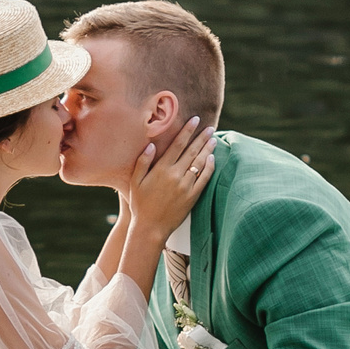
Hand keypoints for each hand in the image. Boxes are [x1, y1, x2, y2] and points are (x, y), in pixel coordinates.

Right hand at [127, 117, 214, 245]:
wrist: (150, 228)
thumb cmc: (140, 204)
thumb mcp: (135, 181)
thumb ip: (142, 162)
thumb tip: (151, 145)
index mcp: (161, 169)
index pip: (178, 145)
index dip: (188, 131)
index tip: (195, 120)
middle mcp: (176, 175)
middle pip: (192, 151)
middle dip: (202, 137)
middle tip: (210, 127)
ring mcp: (186, 186)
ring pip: (200, 163)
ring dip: (208, 150)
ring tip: (213, 139)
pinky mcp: (193, 196)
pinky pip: (204, 179)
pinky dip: (210, 167)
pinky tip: (213, 159)